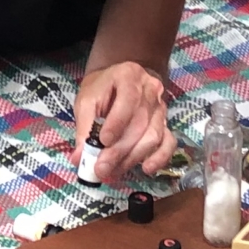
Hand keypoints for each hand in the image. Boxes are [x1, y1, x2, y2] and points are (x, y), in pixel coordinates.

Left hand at [75, 62, 174, 183]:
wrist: (118, 83)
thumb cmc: (101, 91)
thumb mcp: (87, 101)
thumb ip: (84, 127)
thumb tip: (79, 158)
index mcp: (129, 76)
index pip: (129, 99)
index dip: (117, 122)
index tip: (103, 142)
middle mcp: (150, 90)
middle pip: (140, 122)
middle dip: (120, 150)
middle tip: (102, 169)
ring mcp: (161, 108)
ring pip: (153, 135)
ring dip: (132, 158)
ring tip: (113, 172)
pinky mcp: (165, 124)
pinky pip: (169, 143)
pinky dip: (159, 158)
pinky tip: (146, 169)